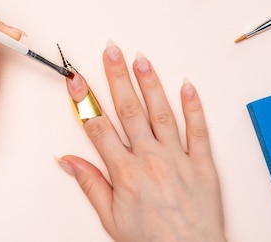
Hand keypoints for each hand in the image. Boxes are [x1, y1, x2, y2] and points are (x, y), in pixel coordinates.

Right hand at [58, 42, 225, 241]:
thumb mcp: (111, 220)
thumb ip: (90, 185)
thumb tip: (68, 161)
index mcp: (125, 173)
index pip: (98, 127)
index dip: (84, 101)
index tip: (76, 80)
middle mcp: (150, 160)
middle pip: (128, 110)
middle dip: (117, 77)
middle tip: (111, 51)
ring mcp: (178, 159)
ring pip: (161, 113)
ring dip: (150, 83)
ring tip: (141, 59)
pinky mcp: (203, 164)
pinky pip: (198, 130)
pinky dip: (193, 106)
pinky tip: (186, 85)